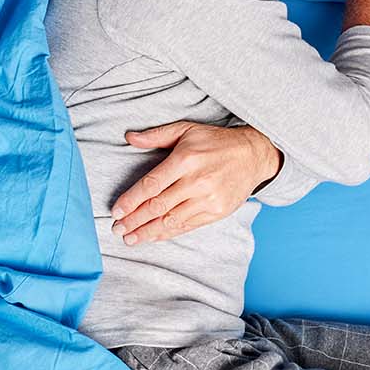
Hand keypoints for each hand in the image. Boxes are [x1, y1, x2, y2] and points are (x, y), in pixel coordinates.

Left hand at [110, 121, 280, 244]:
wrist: (254, 155)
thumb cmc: (216, 141)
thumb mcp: (187, 130)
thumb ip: (157, 135)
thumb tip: (129, 137)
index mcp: (186, 159)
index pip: (151, 185)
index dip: (131, 200)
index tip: (116, 211)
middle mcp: (197, 181)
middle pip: (158, 206)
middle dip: (134, 220)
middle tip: (116, 229)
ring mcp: (208, 199)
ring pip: (170, 220)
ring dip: (147, 232)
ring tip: (129, 239)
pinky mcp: (217, 212)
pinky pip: (186, 226)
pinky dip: (167, 233)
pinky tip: (152, 237)